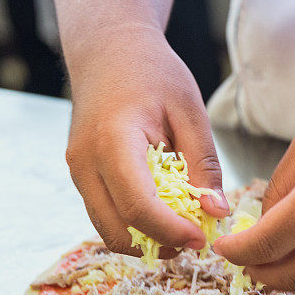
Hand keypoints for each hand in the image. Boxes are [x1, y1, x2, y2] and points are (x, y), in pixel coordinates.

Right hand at [66, 24, 228, 257]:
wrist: (107, 50)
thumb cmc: (151, 72)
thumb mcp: (190, 111)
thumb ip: (203, 164)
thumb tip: (216, 212)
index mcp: (113, 141)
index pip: (138, 207)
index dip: (172, 232)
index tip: (203, 238)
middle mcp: (85, 163)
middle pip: (117, 231)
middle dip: (158, 244)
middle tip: (194, 236)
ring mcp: (78, 172)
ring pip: (107, 230)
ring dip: (144, 239)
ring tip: (180, 224)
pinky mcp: (80, 176)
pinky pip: (104, 215)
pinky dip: (132, 224)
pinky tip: (162, 210)